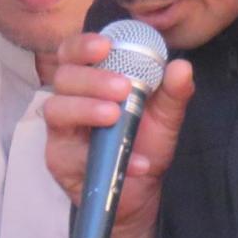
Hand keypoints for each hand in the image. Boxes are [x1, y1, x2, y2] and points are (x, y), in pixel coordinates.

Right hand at [43, 32, 194, 237]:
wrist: (140, 193)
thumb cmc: (144, 145)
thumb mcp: (165, 117)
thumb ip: (173, 92)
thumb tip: (181, 67)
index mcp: (91, 81)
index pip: (73, 53)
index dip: (82, 45)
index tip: (105, 46)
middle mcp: (70, 100)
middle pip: (63, 77)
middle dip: (92, 79)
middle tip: (122, 88)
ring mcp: (61, 131)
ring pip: (56, 109)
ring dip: (86, 109)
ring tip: (114, 116)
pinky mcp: (59, 160)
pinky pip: (73, 154)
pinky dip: (105, 155)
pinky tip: (136, 162)